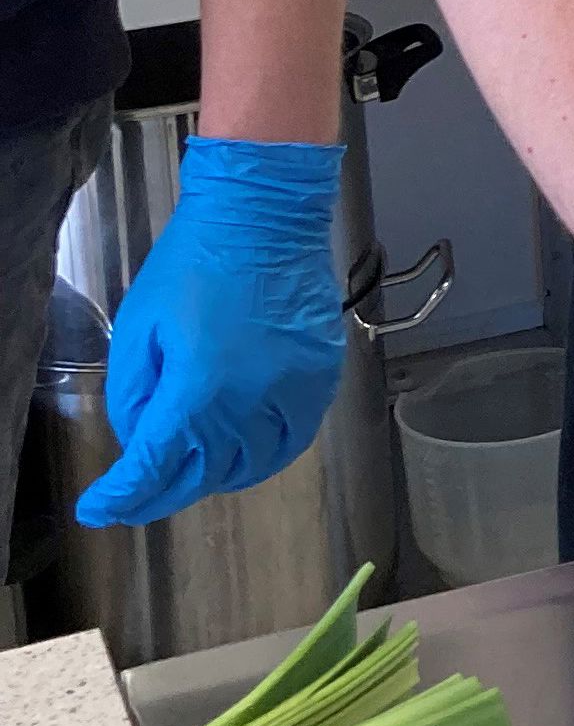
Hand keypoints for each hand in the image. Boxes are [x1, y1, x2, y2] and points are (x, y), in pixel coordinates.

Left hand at [77, 139, 347, 527]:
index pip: (155, 466)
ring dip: (215, 480)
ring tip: (190, 478)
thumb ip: (135, 393)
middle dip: (163, 495)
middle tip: (138, 501)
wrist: (264, 218)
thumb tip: (141, 438)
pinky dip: (265, 456)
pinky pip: (294, 437)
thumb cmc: (195, 261)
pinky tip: (244, 454)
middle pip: (204, 475)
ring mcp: (294, 390)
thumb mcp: (139, 327)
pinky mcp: (320, 377)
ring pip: (253, 465)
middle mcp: (252, 400)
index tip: (101, 507)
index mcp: (200, 387)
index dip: (124, 496)